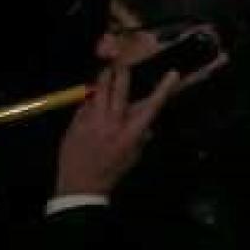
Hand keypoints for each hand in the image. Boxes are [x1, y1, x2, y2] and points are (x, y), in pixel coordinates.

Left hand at [53, 63, 179, 198]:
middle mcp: (112, 123)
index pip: (151, 106)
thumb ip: (140, 139)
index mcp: (130, 133)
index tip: (172, 73)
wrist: (79, 187)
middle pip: (119, 90)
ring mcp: (92, 121)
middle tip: (123, 62)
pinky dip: (90, 100)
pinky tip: (91, 100)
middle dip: (123, 73)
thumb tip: (147, 126)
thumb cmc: (110, 173)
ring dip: (104, 80)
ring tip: (106, 72)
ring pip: (99, 92)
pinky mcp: (76, 123)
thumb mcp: (132, 157)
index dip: (163, 89)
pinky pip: (85, 104)